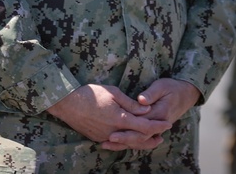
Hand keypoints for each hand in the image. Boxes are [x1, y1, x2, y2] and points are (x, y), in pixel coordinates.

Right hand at [45, 84, 169, 149]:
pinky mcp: (96, 138)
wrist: (67, 103)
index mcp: (119, 119)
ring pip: (126, 143)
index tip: (168, 125)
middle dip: (151, 139)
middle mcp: (113, 131)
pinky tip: (131, 139)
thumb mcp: (114, 92)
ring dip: (139, 142)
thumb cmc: (91, 94)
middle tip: (162, 137)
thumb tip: (147, 110)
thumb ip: (131, 104)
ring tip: (150, 140)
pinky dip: (126, 142)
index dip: (157, 126)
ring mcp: (104, 136)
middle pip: (137, 139)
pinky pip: (115, 143)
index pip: (144, 126)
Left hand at [103, 79, 201, 150]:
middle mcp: (159, 124)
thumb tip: (141, 100)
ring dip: (124, 144)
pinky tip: (117, 144)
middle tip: (108, 140)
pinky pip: (142, 140)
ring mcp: (158, 129)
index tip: (114, 131)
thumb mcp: (162, 85)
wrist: (186, 95)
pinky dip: (130, 143)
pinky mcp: (155, 130)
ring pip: (140, 141)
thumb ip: (151, 93)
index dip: (128, 128)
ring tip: (107, 145)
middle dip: (123, 139)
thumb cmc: (172, 88)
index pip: (142, 124)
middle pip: (140, 136)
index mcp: (160, 113)